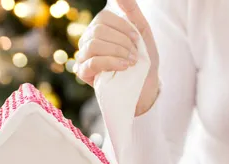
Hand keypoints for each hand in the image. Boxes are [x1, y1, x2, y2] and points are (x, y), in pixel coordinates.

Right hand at [75, 0, 159, 114]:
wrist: (145, 87)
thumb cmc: (143, 60)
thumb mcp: (142, 32)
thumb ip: (131, 11)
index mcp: (100, 28)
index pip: (104, 17)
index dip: (123, 27)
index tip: (138, 40)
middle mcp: (88, 40)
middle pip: (98, 30)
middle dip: (122, 42)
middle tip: (134, 55)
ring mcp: (83, 57)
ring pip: (93, 45)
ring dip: (117, 52)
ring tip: (131, 62)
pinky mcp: (83, 73)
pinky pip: (92, 62)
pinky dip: (111, 62)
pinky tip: (124, 67)